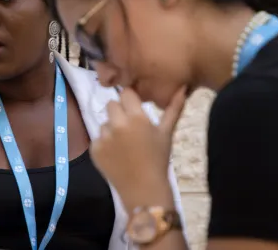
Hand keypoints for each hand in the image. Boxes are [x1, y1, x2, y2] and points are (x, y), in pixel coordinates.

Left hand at [90, 86, 186, 211]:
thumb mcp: (167, 133)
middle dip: (119, 112)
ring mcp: (103, 137)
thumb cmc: (159, 159)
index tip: (134, 108)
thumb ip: (174, 109)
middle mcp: (117, 123)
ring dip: (112, 129)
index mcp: (136, 117)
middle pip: (111, 105)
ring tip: (124, 145)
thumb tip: (183, 88)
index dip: (130, 99)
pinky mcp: (94, 150)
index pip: (125, 93)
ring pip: (104, 123)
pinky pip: (97, 138)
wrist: (144, 190)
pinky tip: (116, 155)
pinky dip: (104, 144)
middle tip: (129, 127)